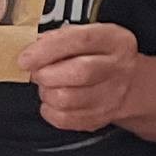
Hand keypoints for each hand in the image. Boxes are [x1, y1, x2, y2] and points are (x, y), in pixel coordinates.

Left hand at [20, 22, 140, 133]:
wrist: (129, 83)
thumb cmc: (99, 56)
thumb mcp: (88, 36)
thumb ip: (60, 38)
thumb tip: (33, 48)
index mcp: (115, 41)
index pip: (82, 40)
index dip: (49, 49)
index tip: (26, 58)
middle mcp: (119, 68)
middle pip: (79, 73)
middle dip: (47, 74)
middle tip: (37, 72)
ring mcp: (112, 96)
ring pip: (67, 99)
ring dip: (47, 93)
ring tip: (48, 86)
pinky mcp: (101, 118)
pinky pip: (64, 119)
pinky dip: (50, 110)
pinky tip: (54, 101)